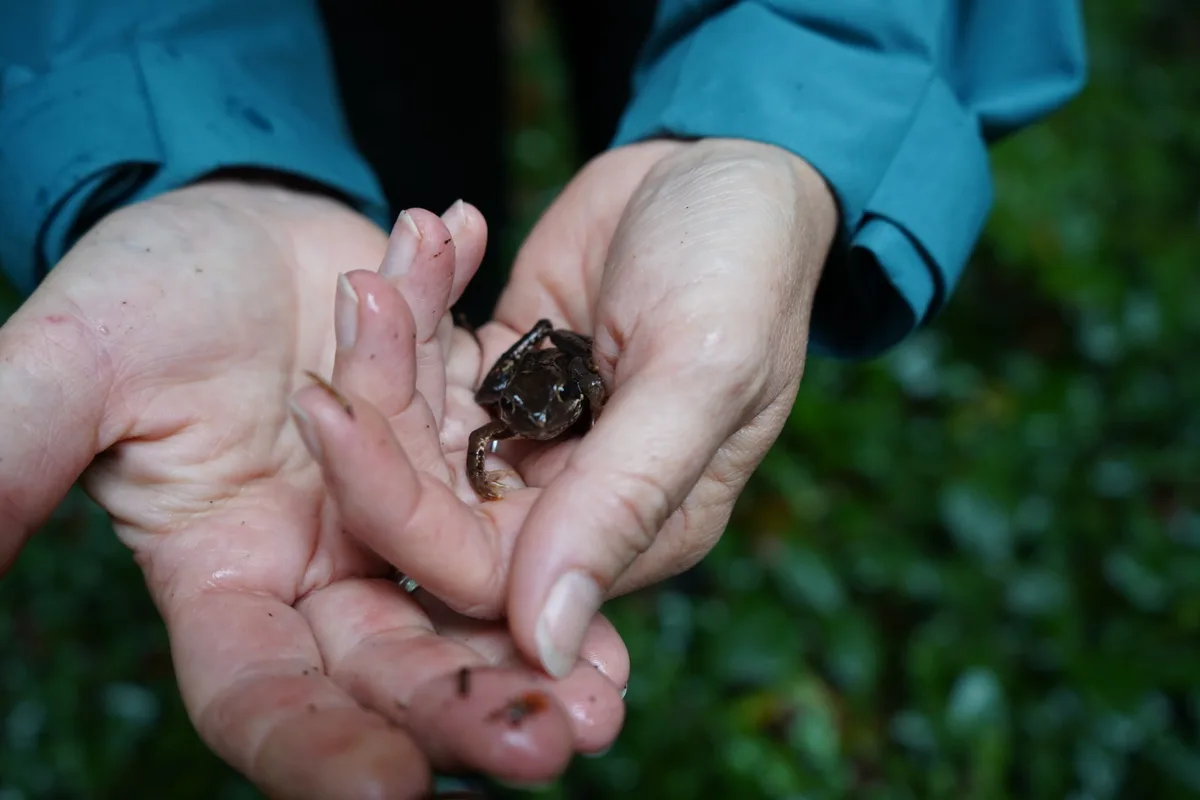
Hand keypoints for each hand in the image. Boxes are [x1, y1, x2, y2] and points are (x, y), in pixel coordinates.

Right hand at [0, 180, 626, 797]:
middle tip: (562, 741)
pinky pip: (513, 485)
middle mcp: (325, 568)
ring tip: (616, 686)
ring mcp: (404, 519)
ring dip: (544, 633)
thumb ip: (25, 447)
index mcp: (227, 576)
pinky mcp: (462, 464)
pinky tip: (608, 516)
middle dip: (472, 705)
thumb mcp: (85, 359)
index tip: (393, 791)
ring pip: (477, 596)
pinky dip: (560, 495)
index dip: (316, 746)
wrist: (249, 221)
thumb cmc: (149, 287)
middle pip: (398, 663)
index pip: (264, 693)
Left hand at [288, 137, 837, 681]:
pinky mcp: (502, 372)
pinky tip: (440, 230)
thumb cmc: (747, 269)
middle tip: (357, 297)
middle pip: (427, 496)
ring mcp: (529, 433)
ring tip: (402, 247)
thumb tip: (548, 648)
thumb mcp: (700, 375)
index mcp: (629, 529)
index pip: (481, 566)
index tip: (330, 414)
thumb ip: (623, 502)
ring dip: (391, 337)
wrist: (734, 170)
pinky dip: (422, 297)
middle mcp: (569, 498)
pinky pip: (427, 357)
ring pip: (414, 424)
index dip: (396, 507)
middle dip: (377, 406)